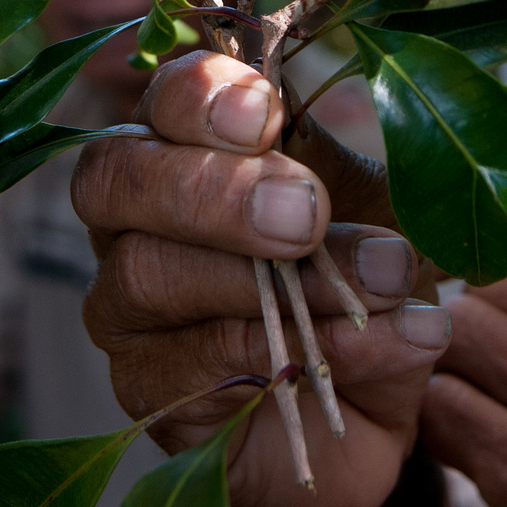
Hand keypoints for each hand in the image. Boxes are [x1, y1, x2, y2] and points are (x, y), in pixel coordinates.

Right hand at [73, 50, 451, 506]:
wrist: (366, 410)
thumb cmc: (357, 283)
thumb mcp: (375, 210)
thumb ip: (358, 170)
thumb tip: (391, 126)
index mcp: (188, 142)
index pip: (162, 96)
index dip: (200, 95)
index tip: (266, 111)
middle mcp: (133, 216)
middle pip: (115, 176)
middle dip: (212, 190)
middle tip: (305, 215)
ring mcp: (126, 306)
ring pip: (151, 273)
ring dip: (285, 280)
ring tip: (388, 281)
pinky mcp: (146, 387)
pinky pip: (205, 361)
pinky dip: (313, 347)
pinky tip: (391, 341)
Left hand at [422, 208, 506, 506]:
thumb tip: (481, 180)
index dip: (495, 226)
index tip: (468, 236)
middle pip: (497, 278)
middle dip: (470, 299)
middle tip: (471, 327)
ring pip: (465, 335)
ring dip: (448, 354)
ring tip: (472, 375)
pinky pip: (446, 406)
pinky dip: (438, 411)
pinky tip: (465, 422)